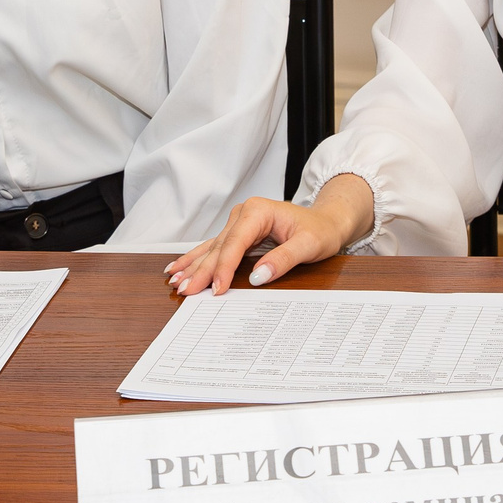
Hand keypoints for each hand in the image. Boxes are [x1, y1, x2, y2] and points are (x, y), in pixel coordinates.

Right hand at [165, 174, 375, 295]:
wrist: (327, 220)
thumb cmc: (321, 230)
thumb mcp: (309, 245)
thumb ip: (284, 259)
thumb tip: (259, 276)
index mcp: (257, 212)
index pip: (235, 244)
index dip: (224, 268)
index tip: (217, 289)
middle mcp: (243, 214)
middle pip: (218, 248)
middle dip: (201, 270)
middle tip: (186, 291)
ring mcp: (238, 223)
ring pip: (212, 248)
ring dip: (193, 266)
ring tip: (174, 281)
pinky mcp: (238, 233)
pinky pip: (215, 248)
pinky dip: (197, 259)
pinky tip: (179, 267)